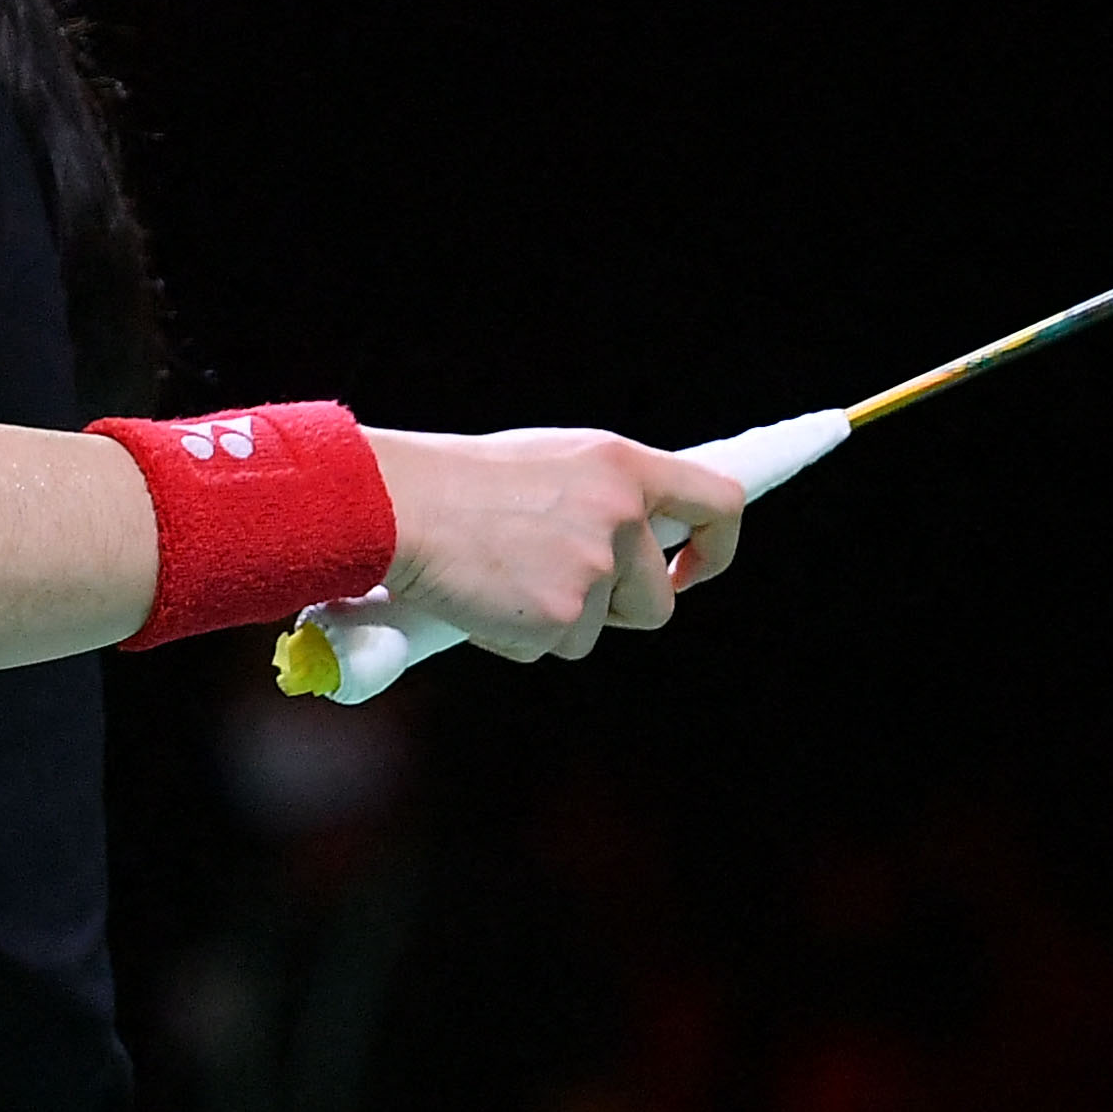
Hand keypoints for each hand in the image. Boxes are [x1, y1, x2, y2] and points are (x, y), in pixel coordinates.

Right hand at [368, 426, 742, 662]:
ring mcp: (592, 569)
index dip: (716, 548)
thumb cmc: (454, 482)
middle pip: (657, 600)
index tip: (690, 570)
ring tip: (501, 576)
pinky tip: (482, 597)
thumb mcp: (548, 462)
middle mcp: (619, 515)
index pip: (718, 504)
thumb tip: (634, 539)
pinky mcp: (560, 617)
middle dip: (615, 608)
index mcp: (621, 465)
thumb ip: (602, 496)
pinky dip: (516, 636)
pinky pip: (551, 649)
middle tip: (556, 586)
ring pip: (597, 631)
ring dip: (556, 620)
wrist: (394, 504)